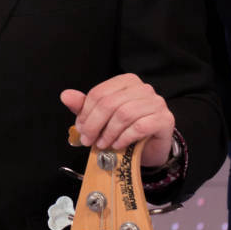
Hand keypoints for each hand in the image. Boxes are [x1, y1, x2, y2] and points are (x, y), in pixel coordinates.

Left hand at [60, 74, 174, 169]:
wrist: (151, 147)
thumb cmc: (126, 130)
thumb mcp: (102, 118)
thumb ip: (85, 106)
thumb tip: (65, 95)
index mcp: (126, 82)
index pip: (99, 93)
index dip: (86, 113)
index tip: (80, 128)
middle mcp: (143, 89)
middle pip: (110, 103)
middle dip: (94, 124)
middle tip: (88, 140)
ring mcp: (157, 103)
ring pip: (124, 114)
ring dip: (109, 133)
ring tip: (102, 144)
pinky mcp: (165, 119)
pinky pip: (140, 127)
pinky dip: (124, 138)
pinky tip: (118, 145)